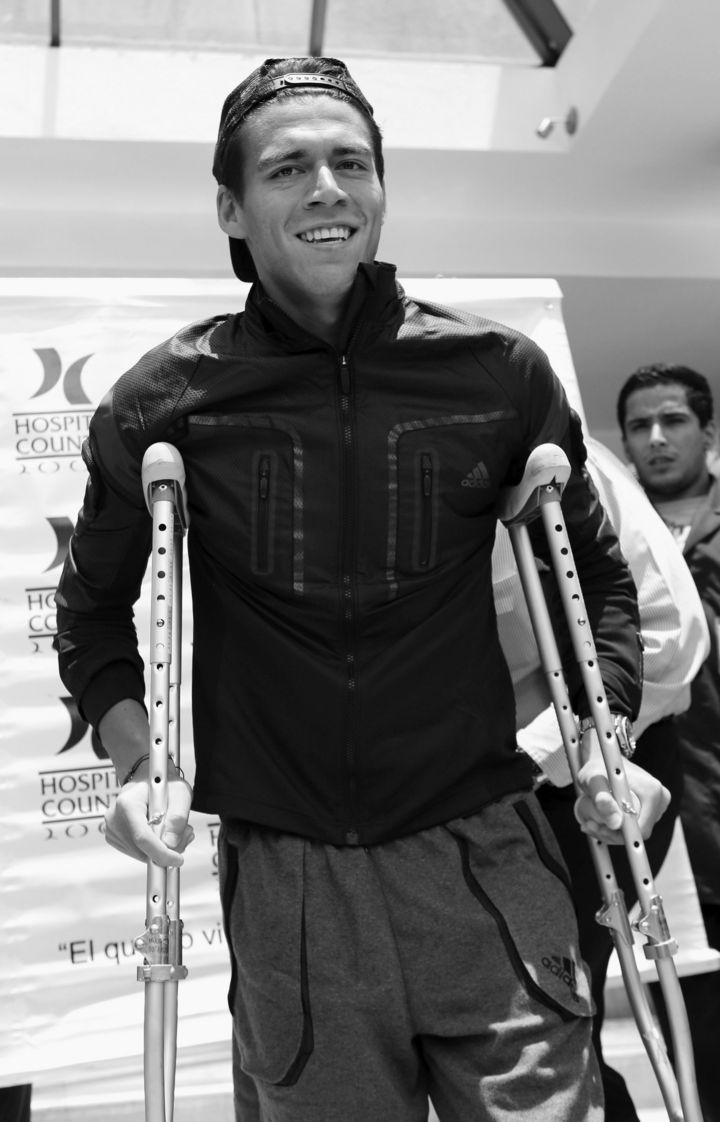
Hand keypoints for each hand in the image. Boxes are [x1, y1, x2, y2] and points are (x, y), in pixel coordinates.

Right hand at [105, 768, 194, 865]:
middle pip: (142, 849)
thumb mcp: (180, 793)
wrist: (148, 777)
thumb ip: (178, 818)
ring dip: (162, 849)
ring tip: (174, 829)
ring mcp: (112, 829)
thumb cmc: (164, 782)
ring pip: (141, 854)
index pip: (142, 838)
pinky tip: (161, 832)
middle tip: (185, 833)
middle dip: (167, 849)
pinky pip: (137, 852)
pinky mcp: (114, 837)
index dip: (161, 853)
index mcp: (127, 804)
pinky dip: (153, 848)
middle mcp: (114, 818)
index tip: (177, 859)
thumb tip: (170, 843)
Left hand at [573, 726, 669, 844]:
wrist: (604, 758)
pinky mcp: (654, 807)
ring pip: (636, 831)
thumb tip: (615, 822)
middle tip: (588, 825)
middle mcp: (661, 797)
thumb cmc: (596, 766)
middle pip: (638, 832)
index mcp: (652, 791)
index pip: (639, 829)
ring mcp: (660, 803)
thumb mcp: (592, 780)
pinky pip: (636, 825)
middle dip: (611, 834)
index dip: (618, 835)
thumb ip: (601, 798)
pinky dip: (616, 827)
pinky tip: (599, 820)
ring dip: (611, 832)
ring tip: (590, 822)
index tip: (595, 828)